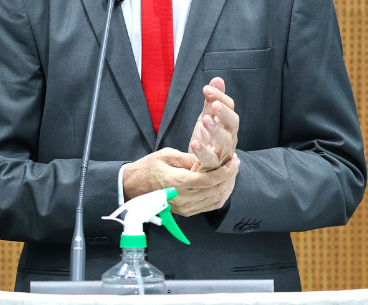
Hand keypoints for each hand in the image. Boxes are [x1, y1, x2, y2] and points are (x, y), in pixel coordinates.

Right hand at [122, 148, 239, 215]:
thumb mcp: (166, 155)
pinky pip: (208, 207)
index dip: (225, 172)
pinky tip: (222, 185)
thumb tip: (207, 159)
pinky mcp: (185, 212)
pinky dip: (219, 196)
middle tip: (234, 164)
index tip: (234, 162)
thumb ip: (188, 158)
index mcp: (177, 182)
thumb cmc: (147, 168)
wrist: (132, 187)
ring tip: (230, 172)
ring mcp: (184, 207)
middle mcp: (182, 198)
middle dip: (228, 177)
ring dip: (225, 186)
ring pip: (214, 199)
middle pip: (214, 190)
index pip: (208, 180)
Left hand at [189, 77, 239, 171]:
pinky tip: (195, 144)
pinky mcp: (212, 166)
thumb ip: (212, 100)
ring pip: (224, 142)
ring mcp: (222, 152)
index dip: (220, 97)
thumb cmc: (207, 139)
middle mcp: (229, 137)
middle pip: (233, 124)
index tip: (206, 89)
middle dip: (224, 113)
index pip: (229, 108)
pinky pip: (210, 160)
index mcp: (228, 124)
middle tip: (215, 104)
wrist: (202, 166)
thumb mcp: (208, 117)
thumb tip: (217, 79)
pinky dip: (203, 152)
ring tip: (206, 120)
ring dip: (216, 130)